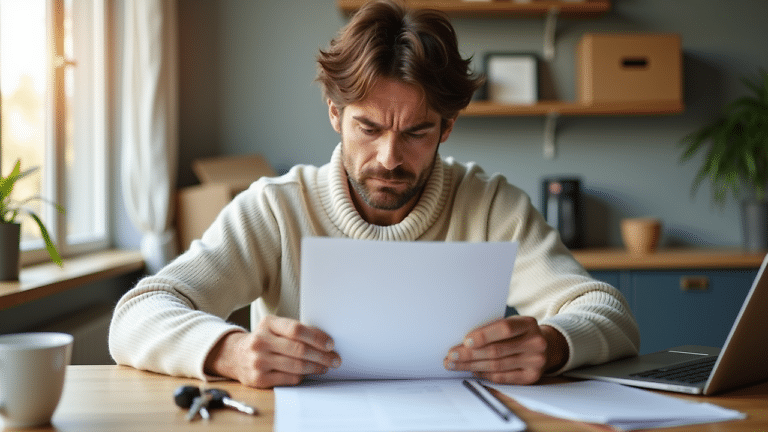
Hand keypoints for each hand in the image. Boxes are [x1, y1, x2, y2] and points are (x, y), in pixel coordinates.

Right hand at [204, 315, 340, 387]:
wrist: (235, 355)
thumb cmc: (263, 340)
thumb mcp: (273, 328)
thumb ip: (294, 331)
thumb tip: (324, 341)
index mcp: (268, 324)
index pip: (296, 329)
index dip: (317, 337)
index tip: (331, 344)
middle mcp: (261, 341)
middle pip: (299, 349)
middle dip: (322, 356)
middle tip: (335, 359)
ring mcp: (258, 361)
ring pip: (296, 366)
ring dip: (316, 367)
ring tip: (325, 367)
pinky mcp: (259, 379)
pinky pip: (289, 378)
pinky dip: (302, 376)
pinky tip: (309, 373)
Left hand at [444, 316, 567, 384]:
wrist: (546, 346)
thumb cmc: (520, 333)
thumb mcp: (513, 323)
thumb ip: (494, 329)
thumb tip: (464, 341)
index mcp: (528, 324)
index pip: (504, 329)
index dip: (483, 335)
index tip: (465, 341)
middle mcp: (535, 343)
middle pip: (497, 350)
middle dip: (470, 354)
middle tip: (451, 356)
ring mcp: (535, 362)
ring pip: (496, 365)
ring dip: (471, 366)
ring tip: (455, 364)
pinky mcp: (531, 377)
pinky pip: (502, 377)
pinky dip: (484, 374)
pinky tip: (472, 370)